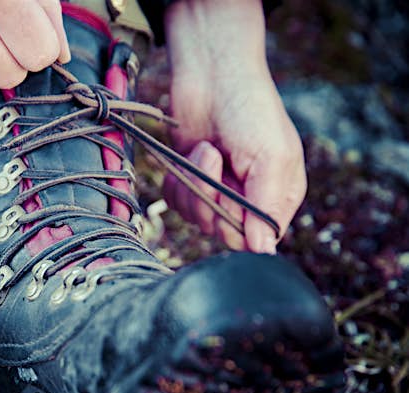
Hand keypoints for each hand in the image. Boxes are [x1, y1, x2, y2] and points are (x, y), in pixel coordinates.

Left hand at [163, 0, 305, 253]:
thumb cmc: (250, 108)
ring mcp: (218, 191)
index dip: (237, 223)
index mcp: (280, 196)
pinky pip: (177, 203)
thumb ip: (266, 207)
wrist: (211, 73)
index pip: (257, 239)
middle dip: (210, 198)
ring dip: (194, 183)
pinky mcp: (190, 181)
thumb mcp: (271, 157)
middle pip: (222, 233)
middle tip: (213, 158)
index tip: (230, 193)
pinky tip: (189, 154)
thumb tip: (265, 254)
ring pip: (196, 219)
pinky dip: (178, 180)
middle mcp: (249, 199)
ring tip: (204, 148)